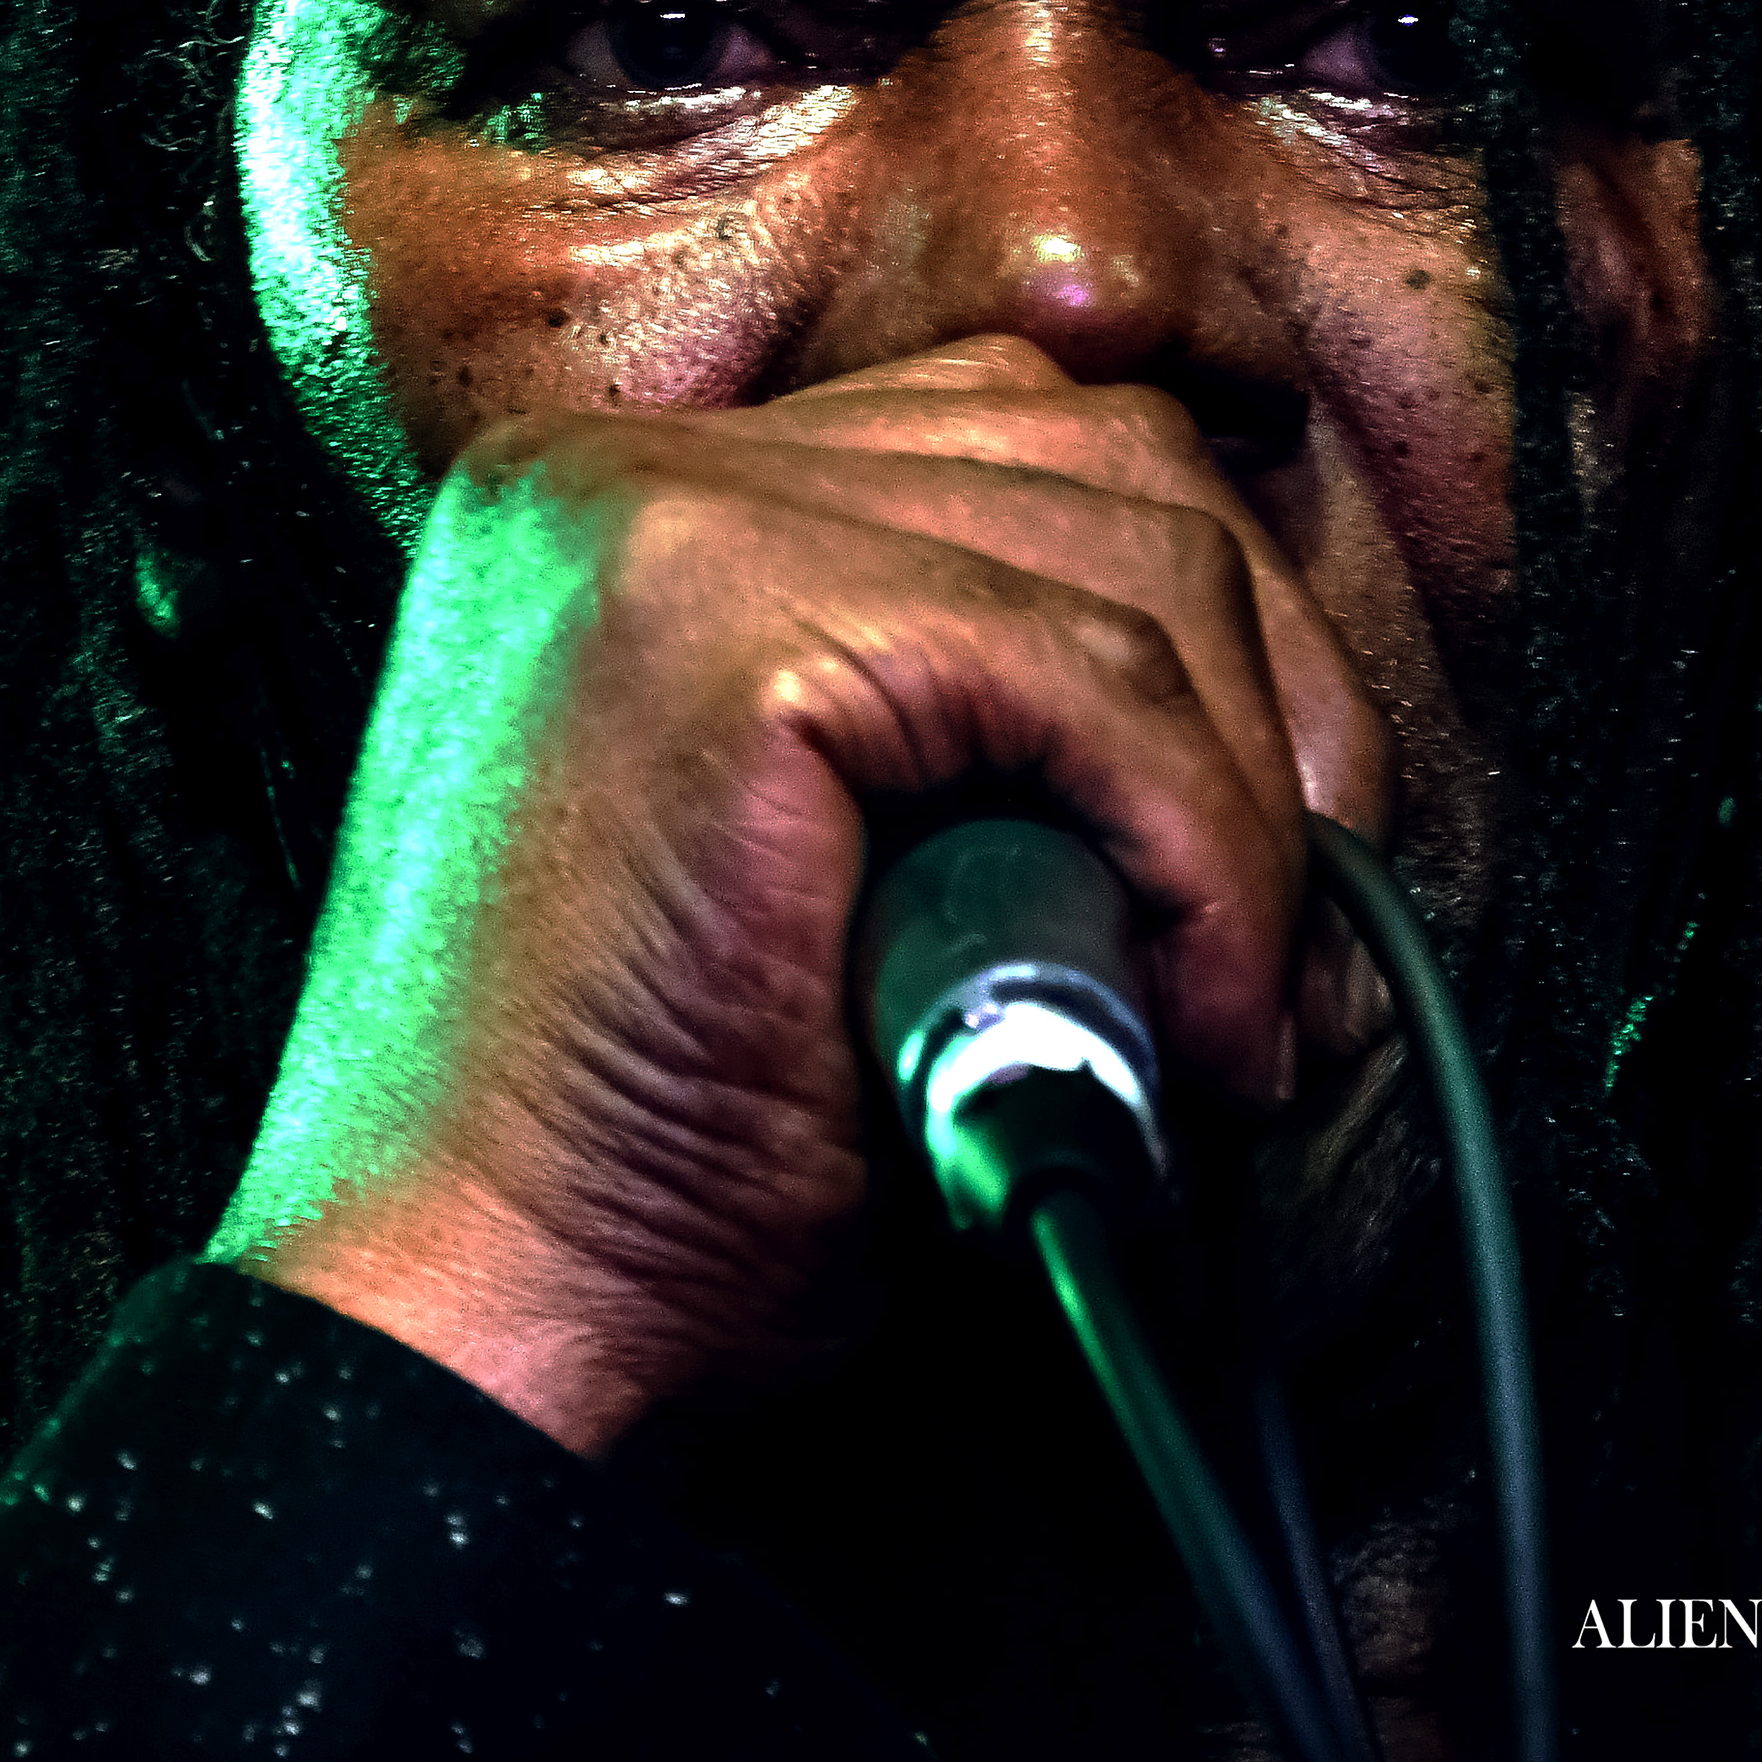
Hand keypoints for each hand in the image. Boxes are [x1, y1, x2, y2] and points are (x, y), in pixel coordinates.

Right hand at [213, 336, 1389, 1453]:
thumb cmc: (645, 1164)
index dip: (1191, 630)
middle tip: (1298, 935)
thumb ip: (992, 743)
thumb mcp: (851, 883)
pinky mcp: (728, 617)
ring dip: (1241, 797)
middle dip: (1260, 689)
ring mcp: (659, 514)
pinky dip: (1200, 850)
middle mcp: (622, 465)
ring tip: (1228, 1009)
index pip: (1010, 440)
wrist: (463, 1322)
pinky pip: (1096, 677)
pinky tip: (1190, 1020)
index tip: (1276, 842)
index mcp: (626, 505)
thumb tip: (1297, 750)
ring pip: (1127, 549)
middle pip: (1094, 454)